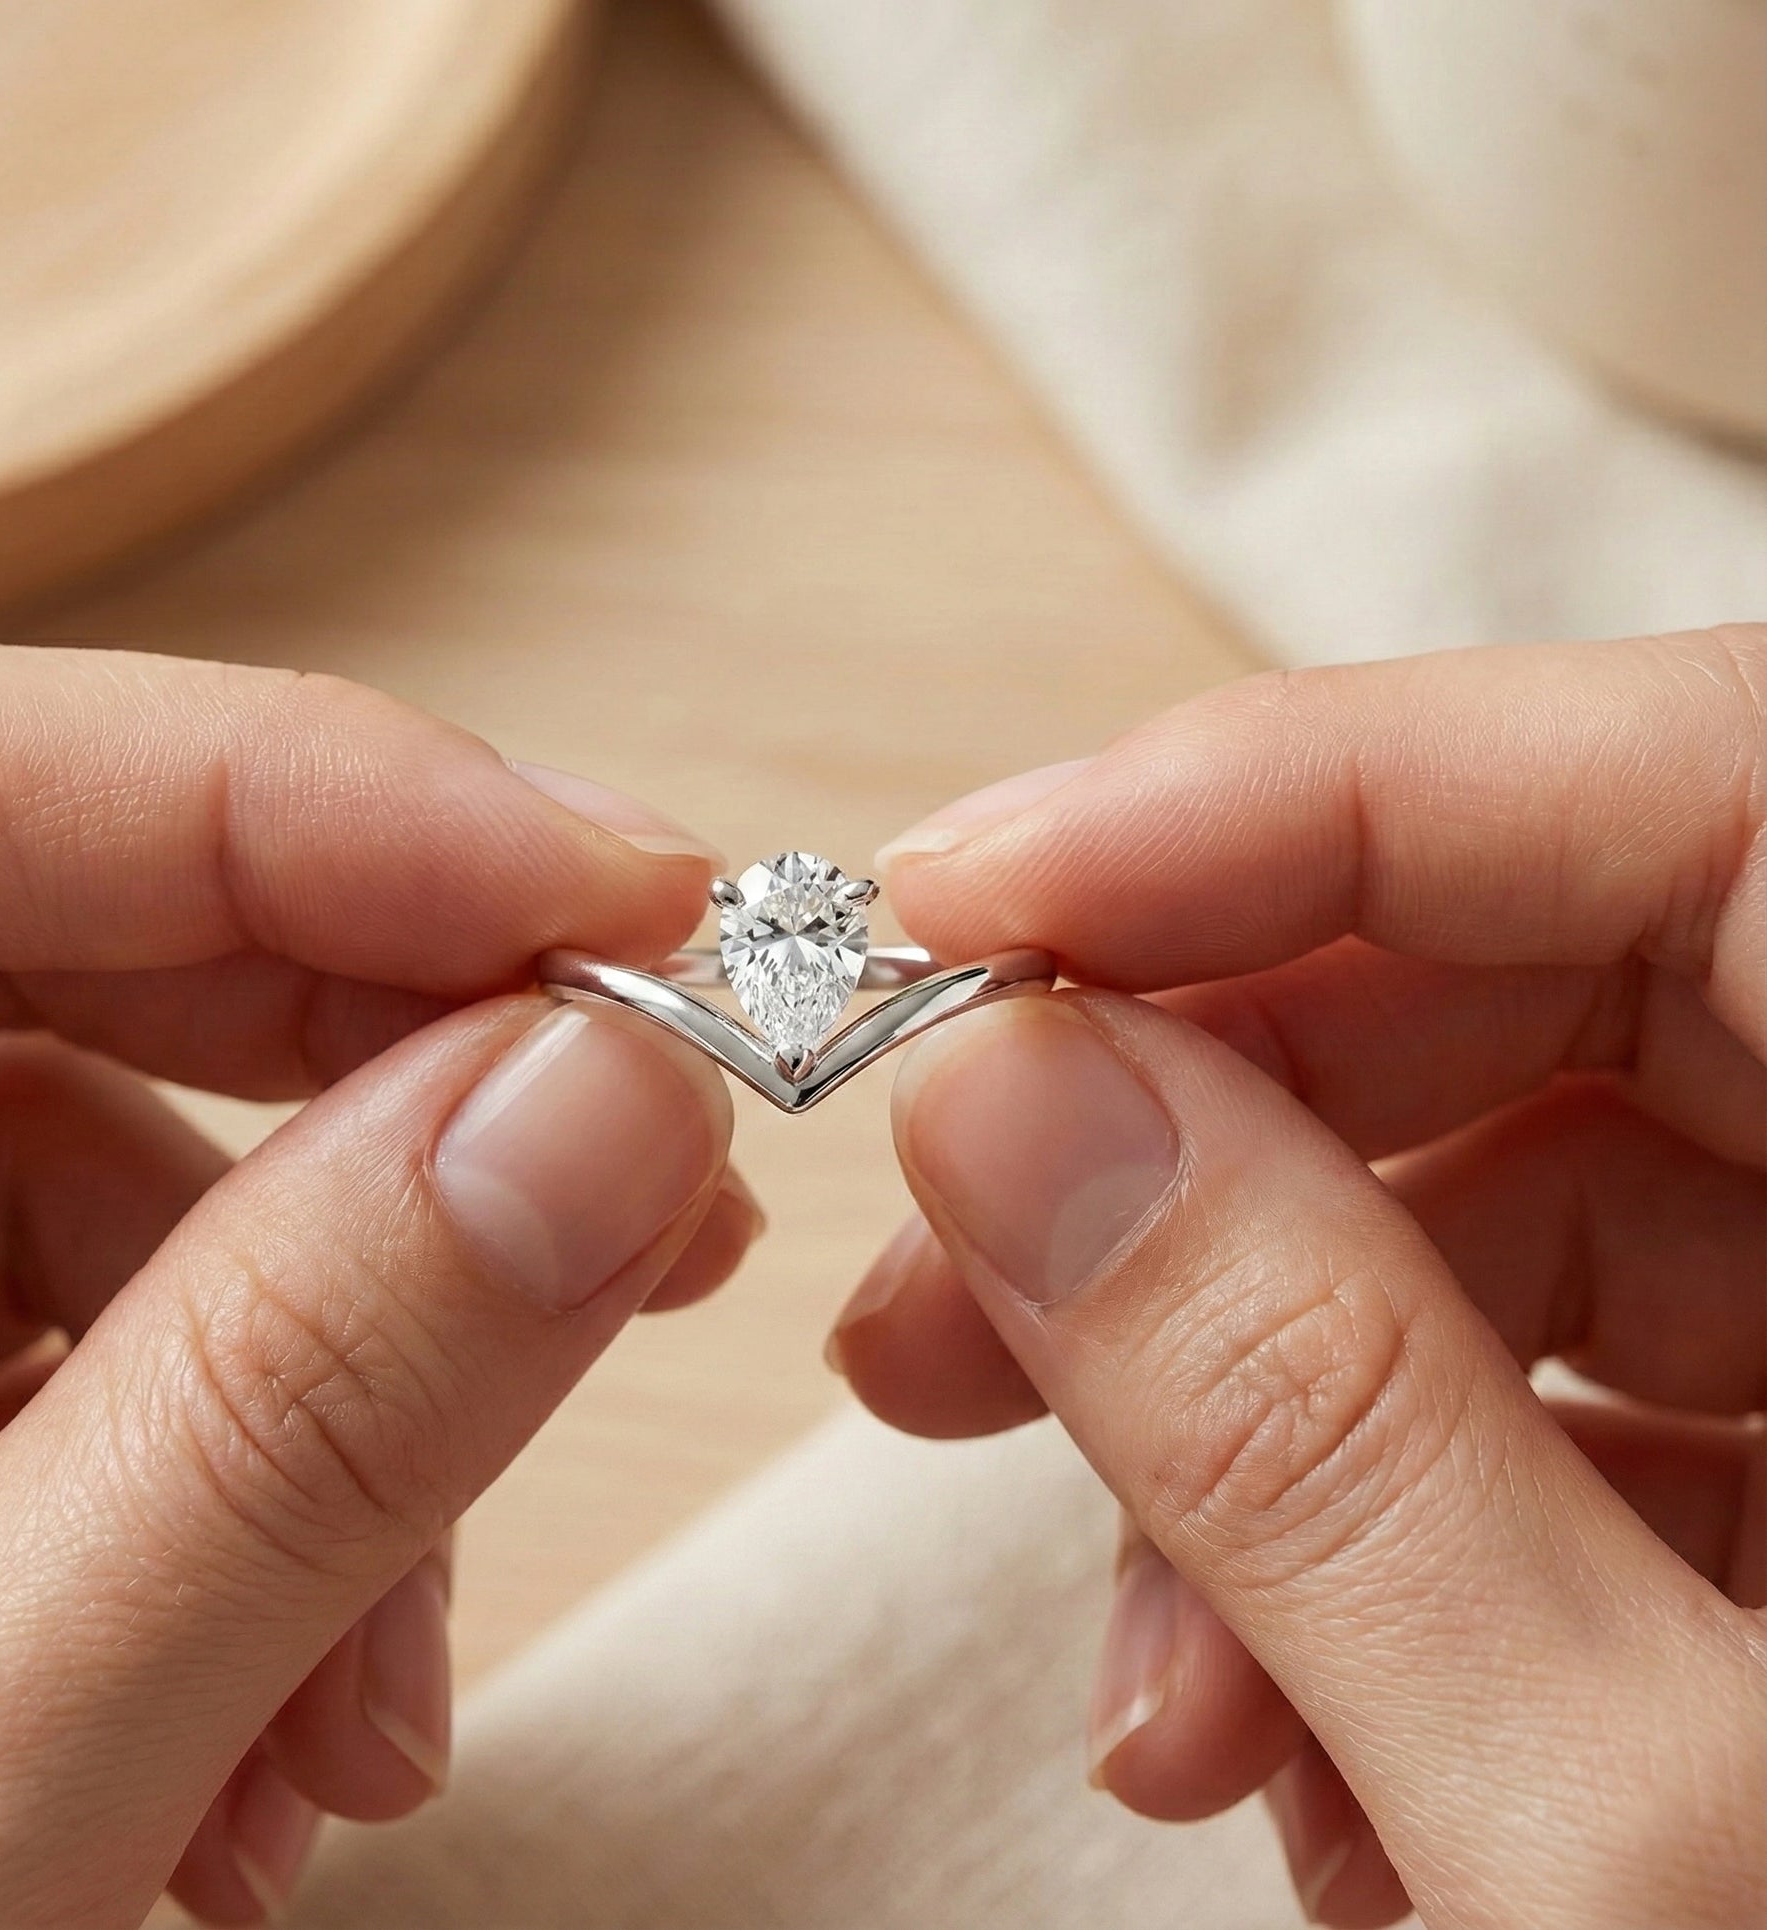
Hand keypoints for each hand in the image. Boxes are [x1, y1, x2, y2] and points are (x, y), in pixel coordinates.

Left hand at [0, 629, 753, 1927]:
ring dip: (326, 1412)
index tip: (633, 907)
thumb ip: (265, 1435)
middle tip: (649, 1200)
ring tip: (366, 1711)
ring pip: (111, 1189)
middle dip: (385, 1094)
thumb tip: (609, 1109)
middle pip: (50, 954)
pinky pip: (80, 1357)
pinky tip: (264, 1738)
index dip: (312, 800)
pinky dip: (234, 1516)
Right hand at [830, 629, 1766, 1927]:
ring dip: (1258, 1404)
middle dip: (1194, 1129)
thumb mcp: (1654, 1861)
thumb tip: (1008, 1110)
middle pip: (1546, 983)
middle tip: (935, 1269)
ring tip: (1136, 1658)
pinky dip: (1380, 1538)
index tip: (955, 905)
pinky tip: (1287, 1736)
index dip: (1267, 805)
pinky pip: (1568, 1395)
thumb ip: (1316, 1430)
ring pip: (1520, 1209)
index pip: (1674, 787)